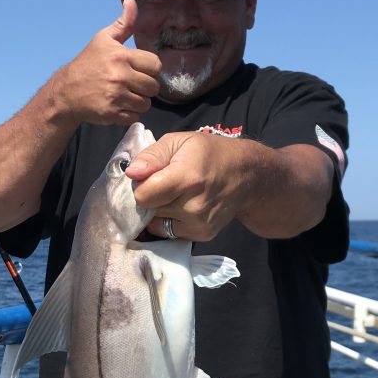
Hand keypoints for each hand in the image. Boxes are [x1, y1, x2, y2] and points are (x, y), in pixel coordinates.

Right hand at [51, 0, 161, 125]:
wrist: (66, 92)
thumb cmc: (88, 64)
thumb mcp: (103, 40)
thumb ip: (123, 23)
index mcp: (121, 57)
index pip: (155, 65)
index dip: (150, 68)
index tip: (139, 69)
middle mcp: (120, 76)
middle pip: (154, 86)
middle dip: (146, 86)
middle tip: (133, 84)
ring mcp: (116, 97)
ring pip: (146, 103)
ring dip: (139, 101)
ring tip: (127, 95)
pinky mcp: (112, 114)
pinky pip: (135, 116)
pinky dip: (130, 113)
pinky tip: (120, 106)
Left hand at [126, 132, 251, 241]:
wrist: (246, 175)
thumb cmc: (209, 153)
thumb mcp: (179, 141)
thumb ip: (151, 156)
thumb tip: (132, 174)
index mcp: (187, 178)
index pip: (143, 196)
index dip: (141, 185)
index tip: (151, 176)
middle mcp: (193, 206)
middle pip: (149, 210)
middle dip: (151, 197)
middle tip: (166, 184)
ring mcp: (198, 224)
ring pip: (157, 223)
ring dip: (160, 210)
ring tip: (176, 195)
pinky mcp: (202, 235)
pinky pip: (169, 232)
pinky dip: (170, 220)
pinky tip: (183, 207)